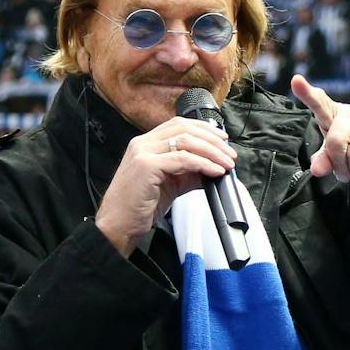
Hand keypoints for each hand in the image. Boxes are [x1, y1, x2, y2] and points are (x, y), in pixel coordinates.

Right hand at [94, 116, 237, 255]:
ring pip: (186, 141)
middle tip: (230, 154)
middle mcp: (143, 143)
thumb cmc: (139, 206)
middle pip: (185, 128)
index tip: (223, 140)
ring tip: (227, 163)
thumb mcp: (170, 185)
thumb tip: (213, 167)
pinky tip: (214, 171)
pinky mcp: (146, 166)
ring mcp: (143, 153)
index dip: (204, 129)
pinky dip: (203, 164)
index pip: (179, 124)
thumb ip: (189, 173)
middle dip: (213, 140)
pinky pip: (182, 159)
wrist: (119, 225)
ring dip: (212, 152)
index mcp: (146, 143)